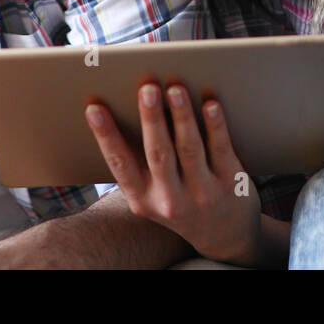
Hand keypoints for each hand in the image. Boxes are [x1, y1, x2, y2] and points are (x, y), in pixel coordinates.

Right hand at [84, 82, 262, 266]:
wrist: (224, 235)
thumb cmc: (180, 202)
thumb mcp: (153, 195)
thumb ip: (140, 164)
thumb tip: (123, 111)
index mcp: (143, 199)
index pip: (120, 163)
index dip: (105, 135)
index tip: (94, 108)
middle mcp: (170, 199)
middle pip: (158, 153)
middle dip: (151, 118)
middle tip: (147, 88)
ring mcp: (202, 193)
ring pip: (189, 148)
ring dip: (182, 116)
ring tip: (175, 89)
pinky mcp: (229, 184)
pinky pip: (221, 150)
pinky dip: (215, 126)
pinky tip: (210, 105)